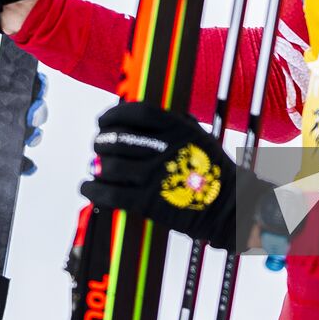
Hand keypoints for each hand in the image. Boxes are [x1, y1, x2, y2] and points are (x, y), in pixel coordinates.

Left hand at [0, 49, 47, 165]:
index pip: (24, 79)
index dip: (36, 82)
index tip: (38, 85)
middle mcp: (0, 105)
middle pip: (31, 106)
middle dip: (38, 110)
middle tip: (30, 113)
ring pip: (25, 132)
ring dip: (33, 134)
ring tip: (28, 137)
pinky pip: (9, 159)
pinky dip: (23, 165)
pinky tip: (27, 166)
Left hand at [80, 103, 278, 251]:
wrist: (230, 206)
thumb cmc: (213, 170)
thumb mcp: (198, 136)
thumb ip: (173, 123)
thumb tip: (140, 114)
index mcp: (176, 128)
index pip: (135, 113)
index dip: (113, 115)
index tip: (104, 120)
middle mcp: (163, 149)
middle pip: (118, 139)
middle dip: (101, 141)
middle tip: (98, 145)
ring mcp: (154, 176)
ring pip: (110, 166)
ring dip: (96, 166)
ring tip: (93, 168)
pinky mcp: (148, 202)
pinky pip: (111, 194)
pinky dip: (94, 190)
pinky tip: (88, 188)